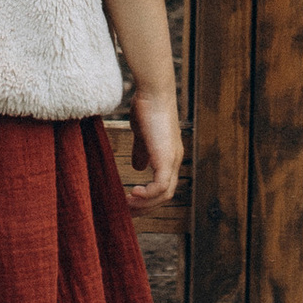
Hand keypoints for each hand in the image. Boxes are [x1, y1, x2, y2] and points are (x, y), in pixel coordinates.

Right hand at [121, 81, 182, 205]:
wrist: (154, 92)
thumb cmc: (146, 107)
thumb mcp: (142, 134)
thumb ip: (141, 150)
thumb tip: (138, 167)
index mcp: (169, 156)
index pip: (163, 185)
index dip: (149, 197)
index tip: (131, 201)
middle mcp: (174, 161)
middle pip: (165, 195)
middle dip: (146, 206)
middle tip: (128, 211)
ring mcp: (172, 160)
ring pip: (164, 195)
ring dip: (145, 203)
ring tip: (127, 204)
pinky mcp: (166, 158)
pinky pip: (160, 187)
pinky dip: (148, 195)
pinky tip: (133, 192)